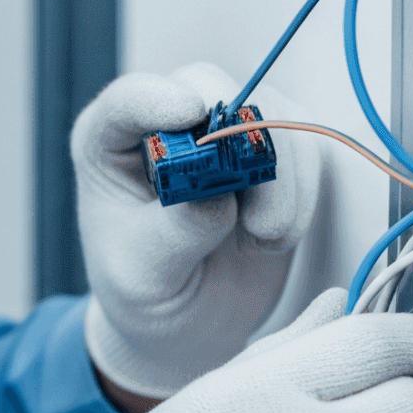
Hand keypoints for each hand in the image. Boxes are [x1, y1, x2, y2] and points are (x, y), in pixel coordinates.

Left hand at [73, 64, 331, 399]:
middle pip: (211, 88)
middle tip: (250, 207)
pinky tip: (276, 237)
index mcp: (109, 143)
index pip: (129, 99)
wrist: (189, 324)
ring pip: (269, 110)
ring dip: (280, 173)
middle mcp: (167, 125)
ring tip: (264, 237)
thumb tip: (218, 195)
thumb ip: (174, 233)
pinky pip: (303, 143)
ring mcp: (223, 134)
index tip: (191, 115)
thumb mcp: (144, 275)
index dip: (159, 98)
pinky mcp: (270, 154)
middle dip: (240, 138)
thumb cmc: (147, 293)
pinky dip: (301, 190)